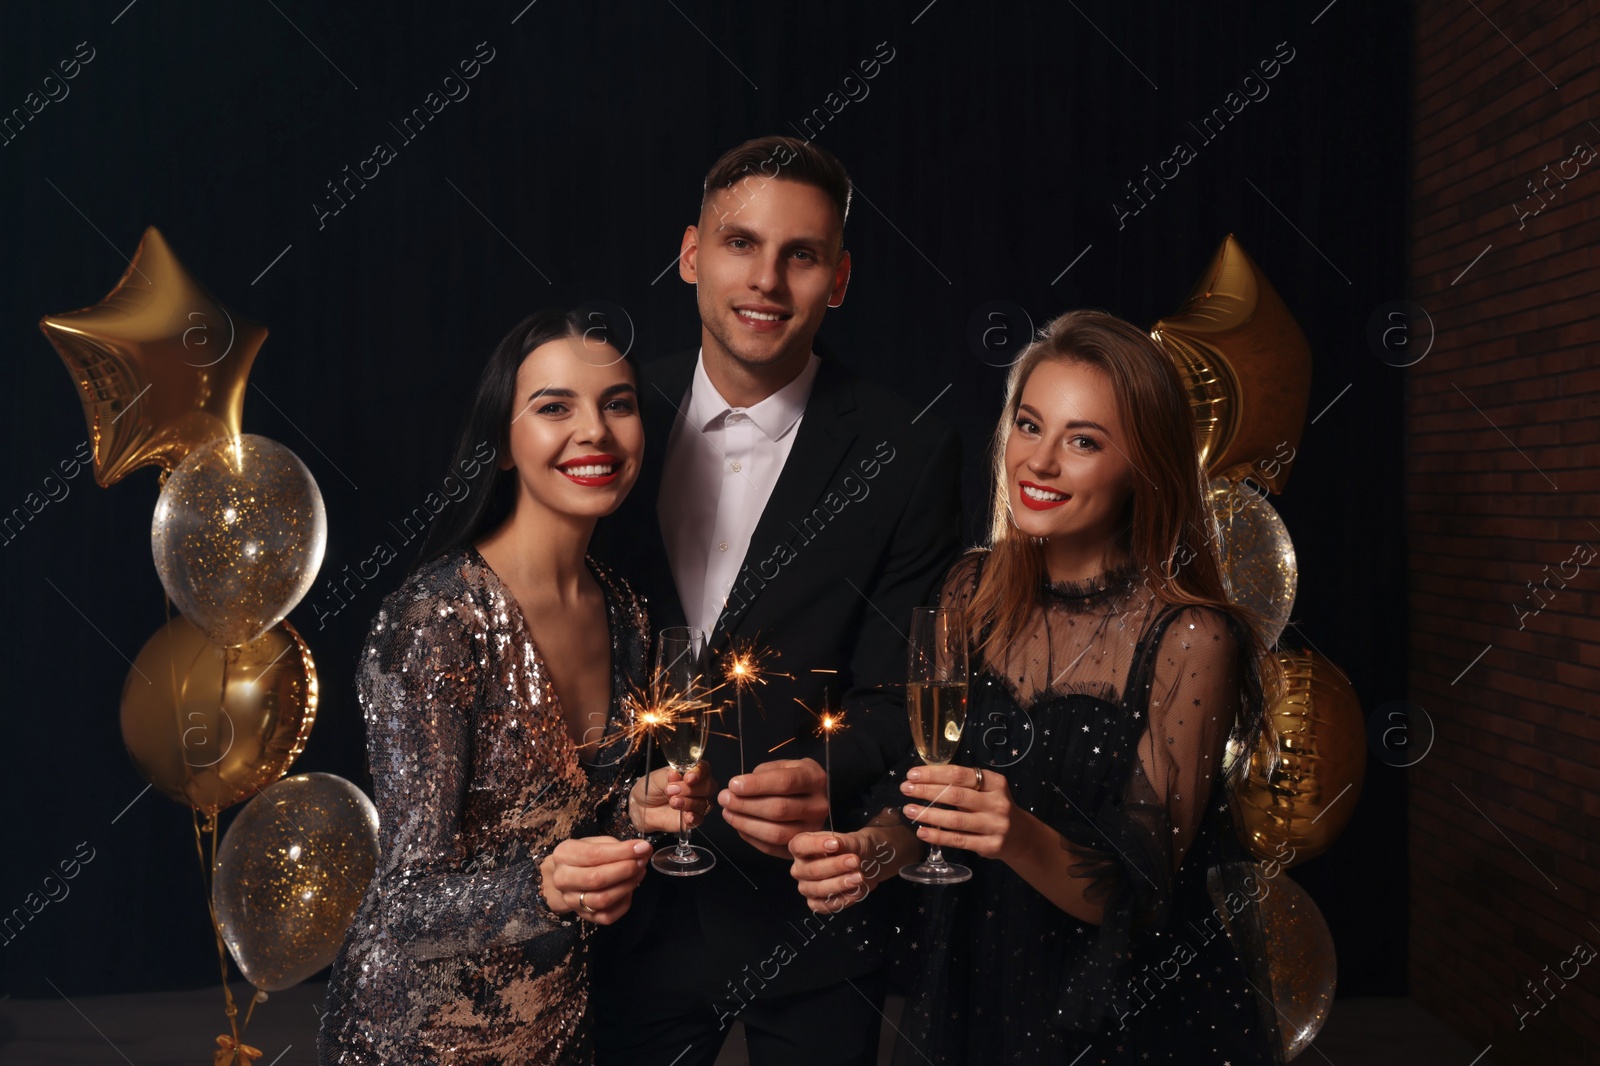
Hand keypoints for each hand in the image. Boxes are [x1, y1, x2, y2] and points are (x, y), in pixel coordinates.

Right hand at [539, 836, 650, 924]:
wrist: (566, 877)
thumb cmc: (584, 855)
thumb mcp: (596, 842)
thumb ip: (617, 846)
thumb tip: (643, 849)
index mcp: (564, 854)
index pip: (595, 854)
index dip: (622, 852)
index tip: (643, 848)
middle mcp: (563, 879)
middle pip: (596, 879)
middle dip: (625, 870)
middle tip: (642, 861)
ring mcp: (571, 900)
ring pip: (602, 900)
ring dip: (627, 886)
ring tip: (639, 873)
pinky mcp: (583, 916)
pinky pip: (607, 916)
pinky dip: (624, 902)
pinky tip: (630, 889)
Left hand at [630, 761, 716, 835]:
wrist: (641, 807)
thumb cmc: (651, 788)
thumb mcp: (657, 778)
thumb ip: (669, 776)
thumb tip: (676, 774)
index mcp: (692, 772)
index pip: (704, 769)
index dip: (699, 773)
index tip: (688, 778)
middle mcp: (698, 787)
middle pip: (709, 786)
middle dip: (691, 789)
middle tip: (672, 790)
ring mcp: (697, 803)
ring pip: (704, 803)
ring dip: (688, 802)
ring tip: (672, 802)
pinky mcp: (693, 819)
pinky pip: (700, 818)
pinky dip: (693, 817)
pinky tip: (685, 816)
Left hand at [717, 758, 829, 857]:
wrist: (817, 798)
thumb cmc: (795, 778)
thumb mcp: (785, 766)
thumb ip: (763, 774)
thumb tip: (737, 789)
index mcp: (815, 779)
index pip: (785, 783)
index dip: (756, 785)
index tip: (733, 784)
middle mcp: (818, 807)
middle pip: (779, 810)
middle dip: (745, 805)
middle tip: (724, 798)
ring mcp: (812, 831)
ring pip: (775, 833)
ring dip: (745, 824)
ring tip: (727, 812)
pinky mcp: (801, 848)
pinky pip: (772, 848)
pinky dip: (750, 837)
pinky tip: (738, 825)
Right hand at [788, 827, 911, 913]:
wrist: (870, 861)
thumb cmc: (860, 847)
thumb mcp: (857, 839)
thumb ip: (846, 842)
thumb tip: (837, 843)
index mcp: (804, 846)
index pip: (798, 845)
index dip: (814, 845)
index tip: (837, 842)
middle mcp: (801, 867)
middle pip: (807, 871)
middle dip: (832, 867)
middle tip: (856, 862)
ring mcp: (808, 887)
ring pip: (814, 891)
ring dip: (837, 886)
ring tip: (859, 878)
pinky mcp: (818, 903)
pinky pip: (824, 907)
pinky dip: (841, 900)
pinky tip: (858, 892)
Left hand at [900, 764, 1014, 860]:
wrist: (1020, 835)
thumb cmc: (993, 806)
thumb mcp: (986, 790)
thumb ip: (962, 784)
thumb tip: (922, 777)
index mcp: (995, 782)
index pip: (959, 774)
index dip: (933, 774)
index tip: (912, 774)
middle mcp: (997, 802)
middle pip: (956, 795)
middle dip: (926, 791)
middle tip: (905, 789)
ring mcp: (995, 825)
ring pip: (955, 820)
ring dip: (928, 814)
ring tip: (908, 810)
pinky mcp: (990, 845)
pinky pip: (959, 840)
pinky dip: (938, 836)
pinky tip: (922, 832)